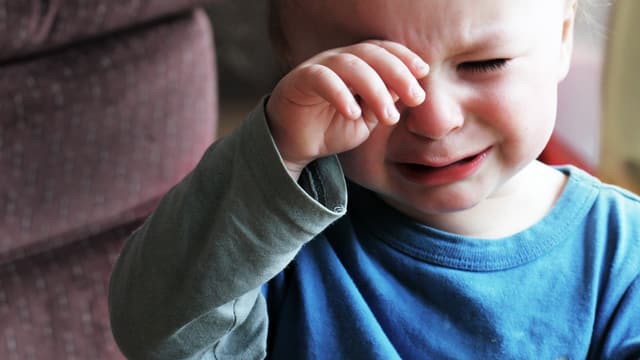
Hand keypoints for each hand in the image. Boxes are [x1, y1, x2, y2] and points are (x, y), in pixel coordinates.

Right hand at [266, 40, 428, 179]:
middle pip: (371, 53)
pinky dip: (340, 94)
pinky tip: (353, 113)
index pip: (383, 51)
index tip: (423, 74)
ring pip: (351, 65)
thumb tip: (406, 90)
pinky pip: (322, 79)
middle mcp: (338, 60)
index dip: (404, 57)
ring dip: (375, 89)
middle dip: (397, 73)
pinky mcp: (299, 80)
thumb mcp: (367, 120)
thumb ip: (384, 104)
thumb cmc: (331, 128)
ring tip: (388, 116)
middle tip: (415, 98)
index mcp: (357, 64)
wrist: (296, 145)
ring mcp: (318, 67)